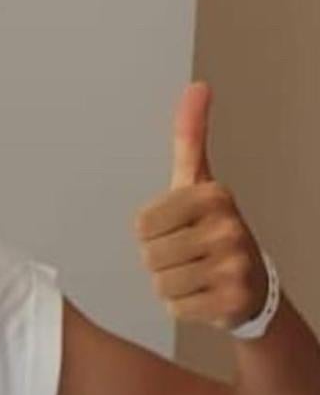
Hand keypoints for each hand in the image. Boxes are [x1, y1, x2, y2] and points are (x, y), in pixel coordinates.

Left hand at [132, 81, 269, 330]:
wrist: (253, 285)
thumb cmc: (213, 228)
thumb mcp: (198, 180)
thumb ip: (190, 135)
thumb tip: (197, 86)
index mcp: (213, 196)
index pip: (141, 225)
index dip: (152, 232)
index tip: (180, 228)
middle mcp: (229, 228)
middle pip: (148, 254)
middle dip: (160, 259)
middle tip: (188, 255)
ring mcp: (234, 267)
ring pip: (159, 282)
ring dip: (170, 283)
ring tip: (196, 273)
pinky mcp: (231, 303)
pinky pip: (175, 307)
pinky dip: (183, 307)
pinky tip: (205, 296)